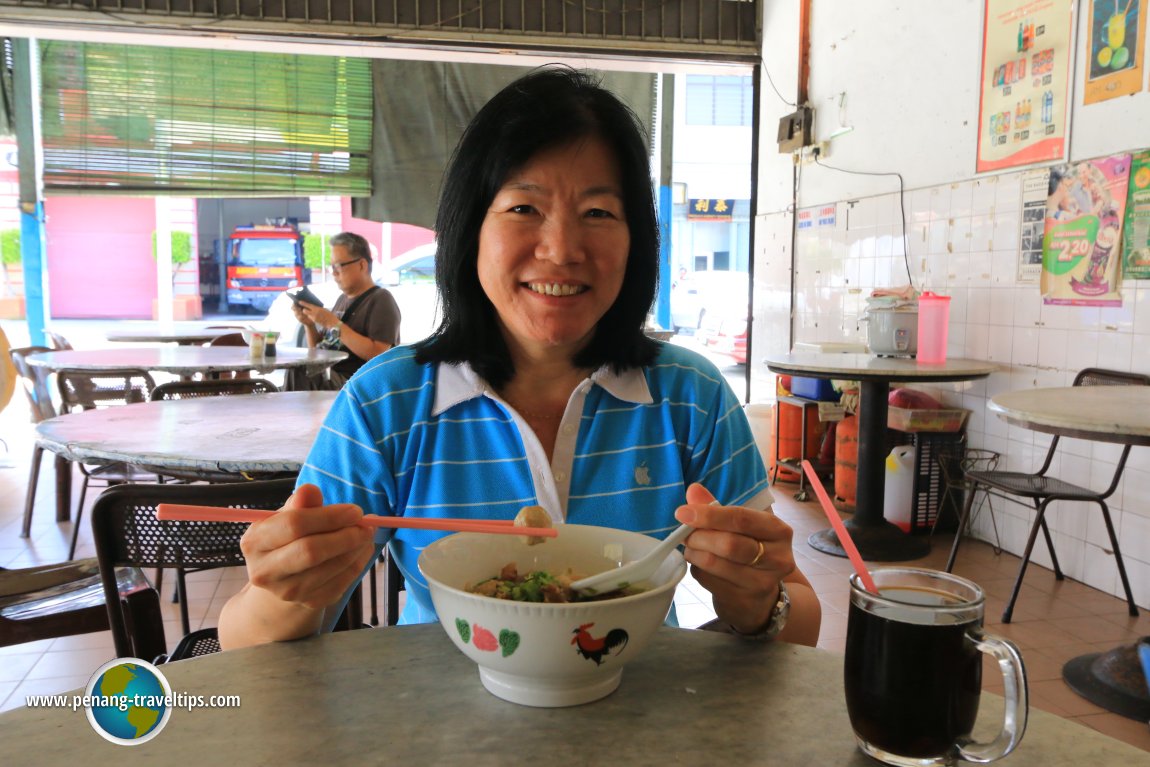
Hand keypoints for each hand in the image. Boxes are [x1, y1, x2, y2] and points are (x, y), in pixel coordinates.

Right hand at [239, 483, 376, 610]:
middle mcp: (265, 571)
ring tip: (366, 534)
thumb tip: (310, 490)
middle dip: (345, 535)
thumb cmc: (287, 539)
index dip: (329, 516)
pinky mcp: (308, 602)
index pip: (294, 525)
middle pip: (311, 551)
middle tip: (365, 525)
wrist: (282, 579)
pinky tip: (362, 550)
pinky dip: (357, 563)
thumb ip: (300, 503)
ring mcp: (287, 592)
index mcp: (255, 542)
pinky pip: (341, 582)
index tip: (355, 511)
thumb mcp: (287, 516)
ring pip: (331, 568)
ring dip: (356, 549)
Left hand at [293, 301, 338, 328]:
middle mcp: (314, 313)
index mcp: (317, 308)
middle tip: (305, 309)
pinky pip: (311, 318)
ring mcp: (314, 318)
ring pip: (307, 315)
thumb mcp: (324, 309)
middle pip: (304, 311)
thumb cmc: (330, 315)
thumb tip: (313, 307)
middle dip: (304, 310)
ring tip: (313, 314)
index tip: (299, 301)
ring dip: (308, 314)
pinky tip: (316, 317)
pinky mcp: (314, 321)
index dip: (303, 303)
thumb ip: (318, 308)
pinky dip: (312, 317)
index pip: (308, 305)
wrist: (332, 322)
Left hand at [674, 483, 795, 633]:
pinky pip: (709, 580)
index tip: (683, 512)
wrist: (760, 597)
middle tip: (685, 534)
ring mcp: (762, 582)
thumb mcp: (742, 527)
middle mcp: (777, 558)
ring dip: (695, 553)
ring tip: (690, 547)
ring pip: (716, 564)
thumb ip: (717, 507)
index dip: (710, 515)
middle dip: (700, 536)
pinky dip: (697, 569)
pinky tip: (700, 565)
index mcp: (778, 531)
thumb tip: (693, 490)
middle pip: (730, 544)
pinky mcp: (743, 600)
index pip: (742, 518)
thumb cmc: (749, 550)